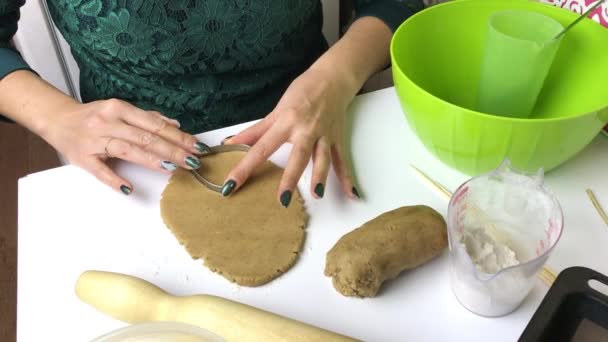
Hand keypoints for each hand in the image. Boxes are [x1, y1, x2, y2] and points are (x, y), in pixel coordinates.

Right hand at [42, 99, 209, 193]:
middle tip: (193, 161)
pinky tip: (130, 187)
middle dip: (172, 150)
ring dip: (152, 160)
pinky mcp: (83, 158)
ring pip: (128, 150)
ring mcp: (95, 140)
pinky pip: (100, 171)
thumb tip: (175, 124)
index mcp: (119, 108)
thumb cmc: (93, 117)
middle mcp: (108, 122)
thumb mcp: (120, 111)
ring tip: (173, 169)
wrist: (57, 119)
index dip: (178, 136)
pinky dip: (115, 179)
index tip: (196, 147)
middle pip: (146, 137)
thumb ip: (147, 118)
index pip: (155, 124)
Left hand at [221, 65, 359, 206]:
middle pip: (298, 156)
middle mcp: (306, 130)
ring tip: (317, 195)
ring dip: (321, 176)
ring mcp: (324, 136)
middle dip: (290, 177)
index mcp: (286, 122)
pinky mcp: (337, 140)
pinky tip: (351, 194)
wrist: (333, 78)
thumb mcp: (276, 110)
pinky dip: (347, 178)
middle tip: (282, 199)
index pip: (261, 148)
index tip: (232, 185)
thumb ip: (254, 131)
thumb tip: (229, 143)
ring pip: (323, 158)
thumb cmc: (302, 92)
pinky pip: (342, 161)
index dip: (245, 167)